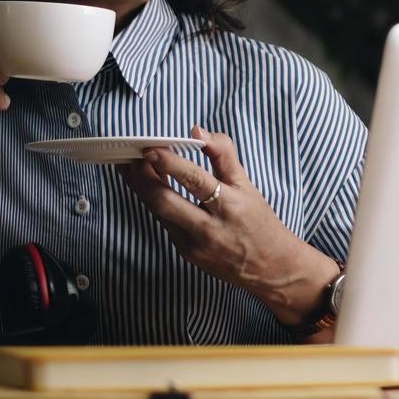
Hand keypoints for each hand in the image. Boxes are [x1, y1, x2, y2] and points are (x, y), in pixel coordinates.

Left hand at [123, 125, 338, 323]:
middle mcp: (211, 229)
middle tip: (130, 158)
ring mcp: (195, 246)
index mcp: (231, 206)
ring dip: (142, 189)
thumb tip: (198, 131)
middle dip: (143, 178)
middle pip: (166, 202)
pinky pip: (165, 225)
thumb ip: (223, 154)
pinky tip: (150, 189)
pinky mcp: (187, 254)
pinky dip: (155, 204)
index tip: (151, 149)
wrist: (269, 267)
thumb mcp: (247, 184)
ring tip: (131, 169)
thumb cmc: (258, 221)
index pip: (196, 181)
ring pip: (159, 214)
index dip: (171, 164)